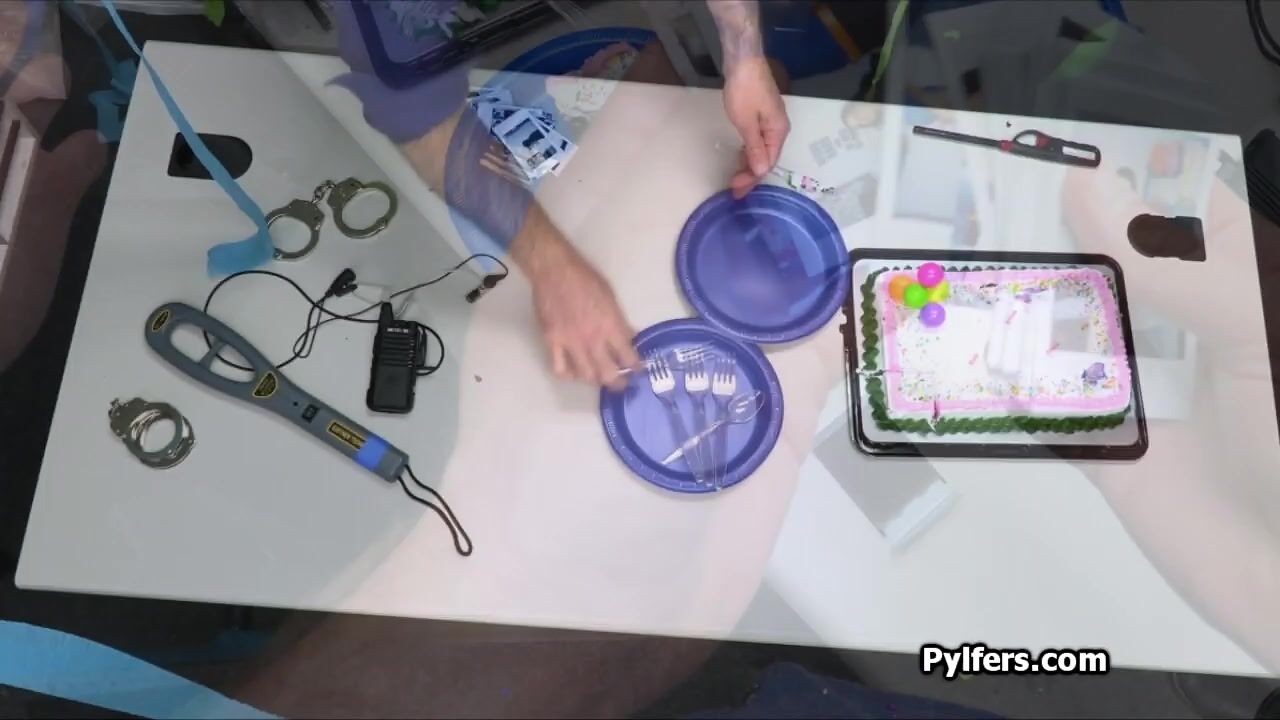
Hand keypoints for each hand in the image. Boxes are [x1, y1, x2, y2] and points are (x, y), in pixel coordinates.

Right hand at [529, 242, 640, 390]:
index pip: (628, 356)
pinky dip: (568, 375)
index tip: (637, 370)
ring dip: (595, 380)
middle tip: (621, 384)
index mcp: (610, 326)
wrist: (554, 271)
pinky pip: (559, 369)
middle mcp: (592, 339)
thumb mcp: (611, 298)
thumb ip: (619, 321)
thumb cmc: (585, 279)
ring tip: (599, 378)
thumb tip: (629, 337)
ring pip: (585, 376)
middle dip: (618, 383)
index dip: (635, 367)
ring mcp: (570, 343)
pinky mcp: (551, 342)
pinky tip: (573, 372)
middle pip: (608, 374)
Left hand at [723, 57, 789, 198]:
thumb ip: (754, 148)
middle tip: (734, 188)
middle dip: (751, 174)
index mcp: (778, 132)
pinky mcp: (761, 115)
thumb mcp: (747, 123)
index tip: (737, 190)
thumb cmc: (745, 91)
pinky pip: (758, 140)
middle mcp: (778, 128)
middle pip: (766, 158)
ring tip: (735, 177)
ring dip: (749, 164)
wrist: (744, 61)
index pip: (768, 163)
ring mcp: (770, 121)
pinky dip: (749, 151)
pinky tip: (741, 157)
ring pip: (762, 149)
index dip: (753, 179)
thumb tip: (762, 172)